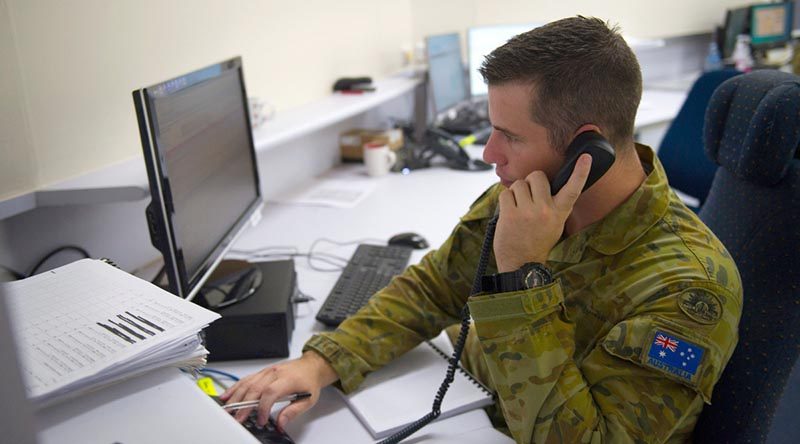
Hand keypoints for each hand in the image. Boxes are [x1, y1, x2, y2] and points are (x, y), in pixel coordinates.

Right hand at [220, 351, 338, 428]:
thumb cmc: (309, 381)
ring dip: (236, 397)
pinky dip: (235, 388)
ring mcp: (267, 371)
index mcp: (288, 379)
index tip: (261, 420)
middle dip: (245, 405)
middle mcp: (275, 373)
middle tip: (239, 419)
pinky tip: (227, 396)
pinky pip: (246, 379)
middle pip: (255, 388)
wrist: (311, 366)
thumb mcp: (308, 399)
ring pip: (248, 383)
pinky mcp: (262, 372)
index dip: (263, 407)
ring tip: (228, 409)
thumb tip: (281, 424)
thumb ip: (293, 412)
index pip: (271, 392)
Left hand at [493, 154, 591, 272]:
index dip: (580, 172)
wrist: (522, 263)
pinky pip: (505, 193)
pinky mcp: (510, 215)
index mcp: (560, 212)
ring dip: (516, 192)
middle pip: (537, 176)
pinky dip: (505, 200)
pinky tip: (509, 213)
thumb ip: (553, 204)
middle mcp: (546, 210)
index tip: (586, 157)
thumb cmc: (537, 241)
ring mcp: (527, 212)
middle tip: (529, 196)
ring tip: (519, 208)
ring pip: (519, 183)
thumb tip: (544, 184)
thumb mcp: (555, 224)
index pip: (573, 189)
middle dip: (531, 182)